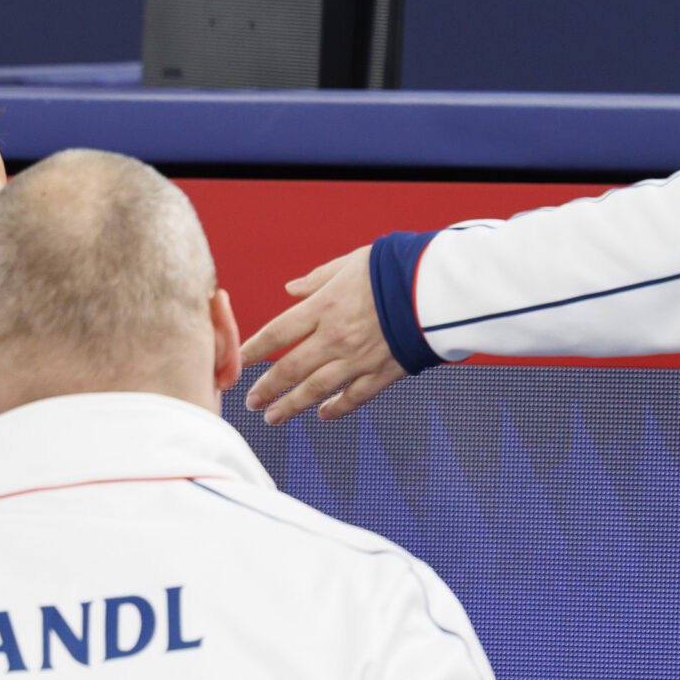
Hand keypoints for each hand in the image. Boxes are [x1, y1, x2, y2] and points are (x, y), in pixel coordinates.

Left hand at [238, 246, 413, 423]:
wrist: (441, 287)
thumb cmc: (398, 268)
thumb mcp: (353, 262)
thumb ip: (318, 278)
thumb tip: (290, 289)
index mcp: (325, 306)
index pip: (277, 333)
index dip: (252, 350)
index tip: (238, 361)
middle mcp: (336, 337)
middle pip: (289, 368)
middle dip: (266, 387)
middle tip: (251, 401)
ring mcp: (359, 358)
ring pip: (315, 389)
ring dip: (290, 406)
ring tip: (273, 417)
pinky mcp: (384, 372)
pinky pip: (354, 397)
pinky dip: (337, 408)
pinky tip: (323, 414)